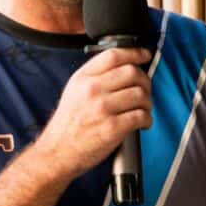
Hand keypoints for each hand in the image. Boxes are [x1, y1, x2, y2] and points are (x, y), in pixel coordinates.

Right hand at [35, 46, 152, 179]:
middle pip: (132, 72)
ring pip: (140, 94)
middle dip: (145, 81)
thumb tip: (124, 66)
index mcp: (83, 78)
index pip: (113, 55)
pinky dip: (147, 119)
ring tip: (143, 109)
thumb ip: (95, 76)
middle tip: (145, 90)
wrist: (57, 152)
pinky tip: (142, 123)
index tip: (145, 55)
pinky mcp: (112, 128)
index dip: (134, 53)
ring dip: (148, 102)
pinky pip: (141, 116)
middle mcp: (92, 90)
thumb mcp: (74, 91)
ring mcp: (102, 109)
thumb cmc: (68, 124)